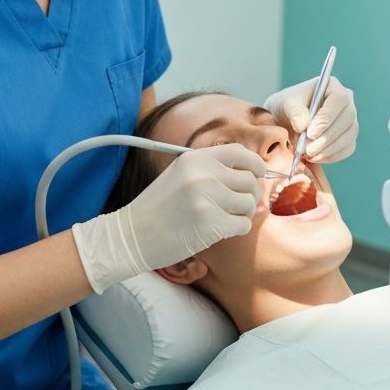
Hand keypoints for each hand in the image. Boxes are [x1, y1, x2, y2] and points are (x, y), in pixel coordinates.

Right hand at [72, 144, 264, 293]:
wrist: (131, 235)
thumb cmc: (158, 208)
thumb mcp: (181, 175)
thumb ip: (213, 170)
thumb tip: (256, 177)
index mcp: (195, 159)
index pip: (240, 153)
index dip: (255, 164)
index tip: (258, 175)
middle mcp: (202, 174)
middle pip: (249, 180)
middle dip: (250, 195)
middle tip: (238, 205)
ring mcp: (207, 198)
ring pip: (249, 203)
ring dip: (243, 213)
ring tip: (225, 218)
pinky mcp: (210, 224)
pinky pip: (243, 224)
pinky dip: (236, 229)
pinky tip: (220, 230)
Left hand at [265, 73, 357, 163]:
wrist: (285, 122)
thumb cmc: (286, 107)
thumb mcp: (285, 105)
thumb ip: (294, 111)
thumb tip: (303, 124)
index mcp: (331, 86)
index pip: (339, 100)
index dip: (327, 118)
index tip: (310, 133)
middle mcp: (345, 102)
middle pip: (347, 119)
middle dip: (327, 137)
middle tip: (308, 149)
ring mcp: (349, 120)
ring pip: (349, 136)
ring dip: (329, 149)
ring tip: (309, 155)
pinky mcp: (348, 137)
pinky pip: (347, 148)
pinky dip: (332, 156)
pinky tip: (315, 158)